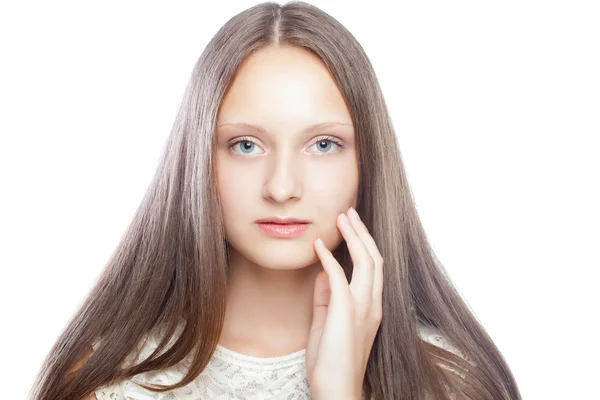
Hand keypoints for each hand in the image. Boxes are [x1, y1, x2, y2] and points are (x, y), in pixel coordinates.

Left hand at [306, 207, 383, 399]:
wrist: (336, 390)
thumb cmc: (332, 362)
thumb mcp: (329, 325)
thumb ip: (327, 299)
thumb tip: (322, 275)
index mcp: (371, 307)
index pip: (373, 268)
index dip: (364, 244)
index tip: (352, 226)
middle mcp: (373, 304)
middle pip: (375, 258)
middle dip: (362, 232)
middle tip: (349, 213)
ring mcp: (363, 307)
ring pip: (366, 261)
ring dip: (353, 237)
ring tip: (342, 218)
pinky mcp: (346, 311)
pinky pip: (339, 275)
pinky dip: (329, 257)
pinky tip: (319, 244)